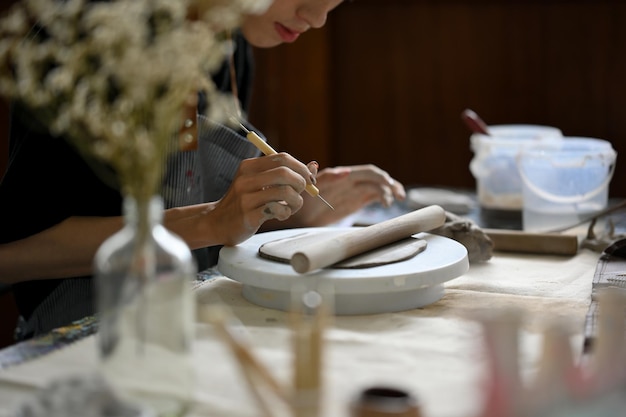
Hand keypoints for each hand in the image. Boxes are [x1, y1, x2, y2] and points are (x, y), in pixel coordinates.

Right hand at [205, 153, 315, 244]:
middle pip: (284, 172)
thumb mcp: (261, 183)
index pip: (282, 158)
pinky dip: (285, 213)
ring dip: (296, 202)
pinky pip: (277, 209)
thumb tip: (313, 165)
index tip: (308, 180)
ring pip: (284, 192)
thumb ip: (285, 174)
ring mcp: (245, 197)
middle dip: (300, 183)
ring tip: (291, 208)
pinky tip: (280, 215)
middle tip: (300, 193)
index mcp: (249, 167)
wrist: (217, 222)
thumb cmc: (244, 202)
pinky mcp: (248, 215)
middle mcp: (246, 179)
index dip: (301, 168)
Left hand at [281, 164, 405, 226]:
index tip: (388, 183)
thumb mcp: (311, 186)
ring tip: (397, 199)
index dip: (379, 176)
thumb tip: (346, 171)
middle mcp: (351, 181)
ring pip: (378, 187)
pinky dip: (383, 198)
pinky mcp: (355, 202)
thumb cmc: (301, 198)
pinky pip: (373, 196)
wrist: (296, 215)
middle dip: (390, 184)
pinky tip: (387, 204)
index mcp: (342, 175)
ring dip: (390, 191)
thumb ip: (325, 176)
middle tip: (398, 194)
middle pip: (376, 179)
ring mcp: (354, 191)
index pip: (366, 171)